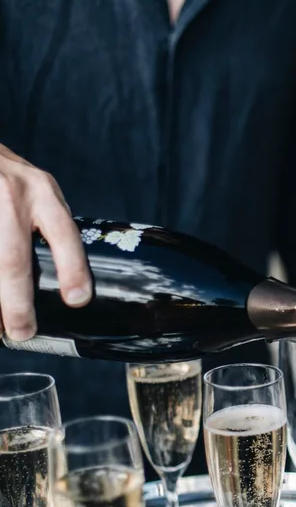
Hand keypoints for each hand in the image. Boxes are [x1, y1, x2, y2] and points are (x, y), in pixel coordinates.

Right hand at [0, 145, 90, 339]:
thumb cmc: (6, 176)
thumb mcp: (36, 188)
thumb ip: (48, 222)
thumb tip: (65, 282)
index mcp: (42, 193)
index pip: (64, 233)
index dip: (72, 268)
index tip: (77, 299)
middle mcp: (12, 196)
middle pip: (12, 259)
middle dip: (17, 302)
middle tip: (23, 331)